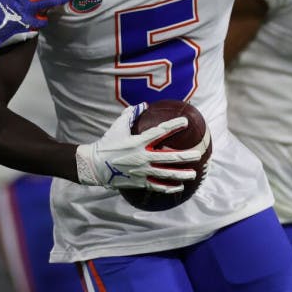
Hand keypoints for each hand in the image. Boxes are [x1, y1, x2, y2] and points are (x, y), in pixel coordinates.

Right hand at [74, 103, 202, 191]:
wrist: (93, 166)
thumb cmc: (107, 144)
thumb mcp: (117, 126)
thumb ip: (130, 114)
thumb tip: (143, 104)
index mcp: (138, 142)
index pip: (160, 132)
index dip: (174, 126)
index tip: (186, 122)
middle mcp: (142, 157)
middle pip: (169, 157)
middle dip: (186, 156)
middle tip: (198, 154)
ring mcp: (142, 171)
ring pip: (166, 174)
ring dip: (181, 174)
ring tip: (193, 174)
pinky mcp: (139, 182)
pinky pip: (157, 186)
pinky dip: (169, 187)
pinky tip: (179, 187)